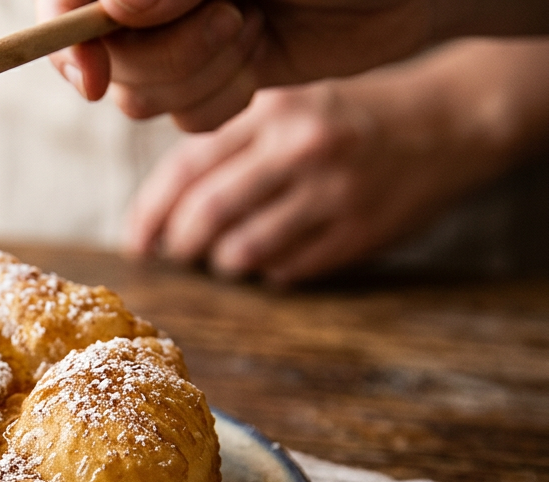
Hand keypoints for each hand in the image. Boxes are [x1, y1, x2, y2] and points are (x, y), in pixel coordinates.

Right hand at [38, 0, 548, 130]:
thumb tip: (116, 9)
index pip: (61, 0)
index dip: (63, 37)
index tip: (93, 74)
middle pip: (101, 55)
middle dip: (169, 55)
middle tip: (234, 17)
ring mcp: (174, 36)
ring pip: (137, 96)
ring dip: (203, 77)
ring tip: (253, 29)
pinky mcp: (208, 76)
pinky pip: (182, 119)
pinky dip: (223, 102)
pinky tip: (259, 63)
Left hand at [124, 78, 487, 284]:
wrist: (448, 123)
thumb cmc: (345, 120)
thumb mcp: (286, 108)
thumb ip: (226, 146)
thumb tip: (156, 211)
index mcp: (271, 112)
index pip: (185, 170)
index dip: (149, 214)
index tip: (135, 243)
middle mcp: (301, 148)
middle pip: (206, 216)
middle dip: (179, 246)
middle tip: (177, 254)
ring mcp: (334, 192)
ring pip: (242, 252)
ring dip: (222, 263)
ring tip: (229, 253)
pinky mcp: (359, 233)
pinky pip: (286, 271)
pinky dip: (268, 271)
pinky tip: (278, 251)